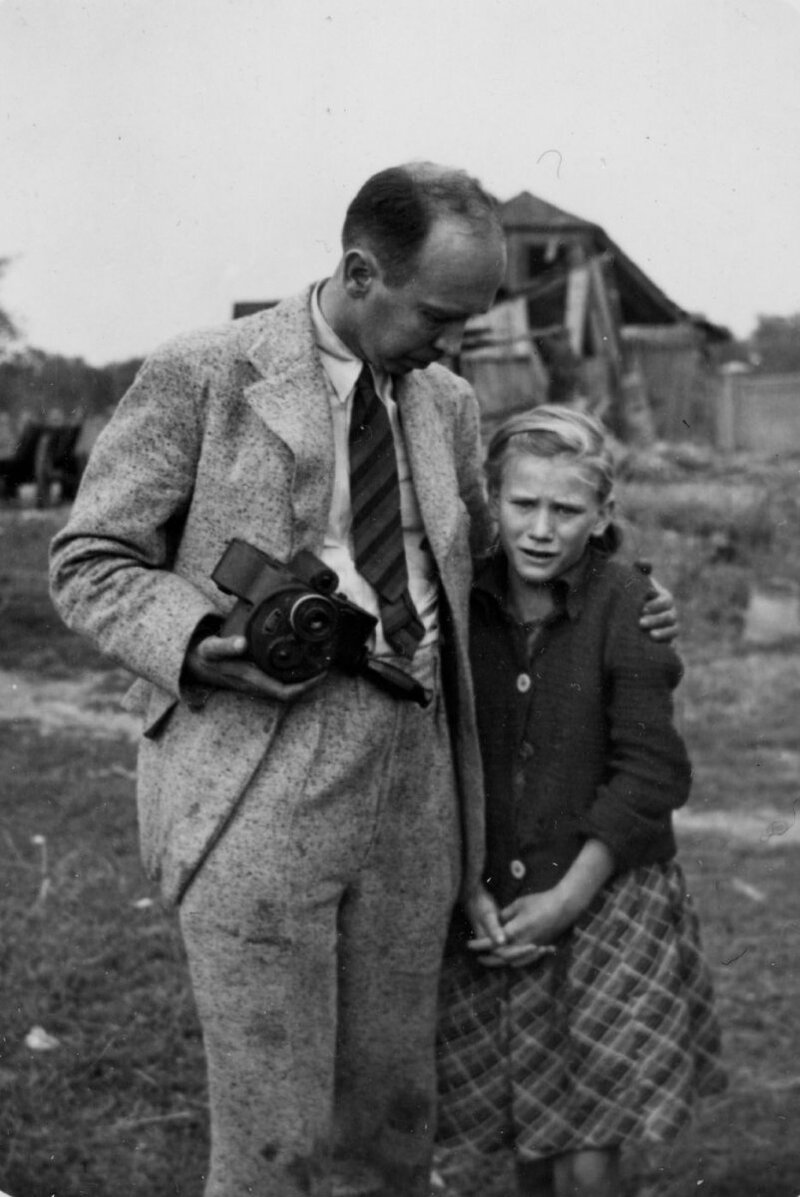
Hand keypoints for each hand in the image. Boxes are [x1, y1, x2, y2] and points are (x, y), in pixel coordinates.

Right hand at [183, 633, 324, 700]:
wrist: (196, 663)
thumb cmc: (206, 656)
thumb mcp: (211, 648)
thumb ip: (225, 646)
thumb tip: (241, 643)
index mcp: (251, 680)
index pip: (285, 692)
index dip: (306, 687)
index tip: (321, 675)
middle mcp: (258, 685)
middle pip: (292, 692)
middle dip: (312, 683)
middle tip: (328, 664)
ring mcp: (259, 683)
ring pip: (288, 687)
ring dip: (306, 678)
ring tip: (321, 661)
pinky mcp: (259, 677)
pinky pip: (282, 680)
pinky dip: (296, 673)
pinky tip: (303, 660)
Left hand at [468, 887, 566, 969]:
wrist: (564, 907)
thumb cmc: (540, 902)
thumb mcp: (519, 904)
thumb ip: (505, 915)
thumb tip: (496, 922)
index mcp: (515, 931)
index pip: (493, 941)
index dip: (480, 944)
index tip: (469, 945)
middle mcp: (522, 943)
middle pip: (501, 956)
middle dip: (488, 958)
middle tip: (478, 958)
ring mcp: (532, 947)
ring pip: (512, 960)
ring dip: (500, 962)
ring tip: (490, 961)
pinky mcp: (540, 948)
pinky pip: (524, 960)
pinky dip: (515, 962)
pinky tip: (509, 962)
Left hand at [636, 565, 678, 642]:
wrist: (630, 618)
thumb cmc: (634, 597)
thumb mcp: (636, 584)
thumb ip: (639, 572)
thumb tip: (643, 562)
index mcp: (664, 598)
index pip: (666, 601)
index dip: (656, 605)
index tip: (642, 608)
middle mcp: (670, 613)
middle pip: (670, 617)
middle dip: (656, 620)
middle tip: (640, 623)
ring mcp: (670, 628)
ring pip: (673, 631)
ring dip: (663, 633)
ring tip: (650, 636)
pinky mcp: (667, 642)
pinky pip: (672, 645)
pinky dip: (667, 647)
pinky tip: (658, 649)